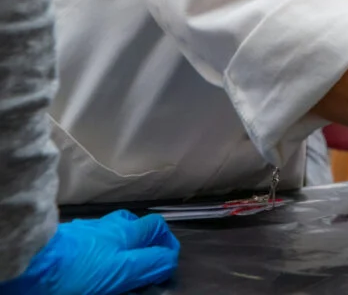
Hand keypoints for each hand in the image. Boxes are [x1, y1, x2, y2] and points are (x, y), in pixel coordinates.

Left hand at [0, 210, 178, 294]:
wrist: (31, 262)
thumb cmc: (79, 269)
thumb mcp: (121, 270)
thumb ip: (149, 264)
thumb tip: (170, 259)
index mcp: (125, 232)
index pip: (156, 226)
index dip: (166, 242)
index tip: (167, 260)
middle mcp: (107, 226)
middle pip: (132, 222)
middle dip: (143, 236)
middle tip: (144, 256)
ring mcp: (84, 230)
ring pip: (109, 229)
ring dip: (118, 240)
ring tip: (118, 257)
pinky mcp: (64, 239)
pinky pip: (88, 238)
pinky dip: (96, 245)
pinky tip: (89, 258)